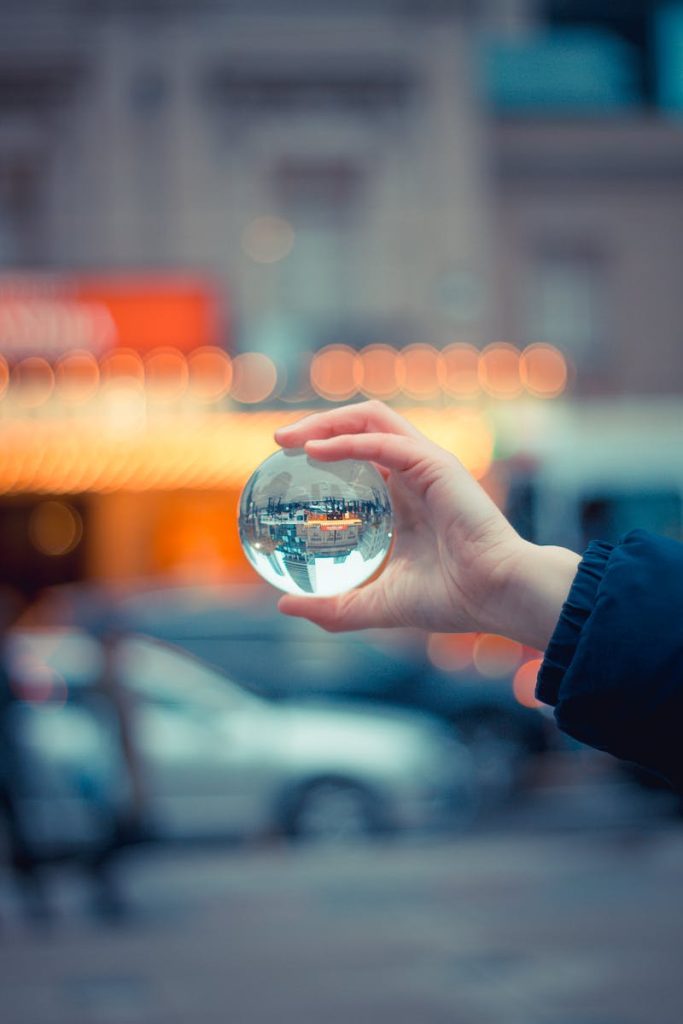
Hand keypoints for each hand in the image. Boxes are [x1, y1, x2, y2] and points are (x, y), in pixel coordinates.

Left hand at [274, 401, 579, 647]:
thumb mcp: (377, 603)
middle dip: (316, 425)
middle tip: (277, 442)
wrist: (496, 597)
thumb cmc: (451, 599)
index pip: (357, 458)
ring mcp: (425, 464)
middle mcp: (412, 474)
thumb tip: (284, 605)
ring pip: (371, 418)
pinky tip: (315, 451)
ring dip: (326, 421)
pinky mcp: (434, 464)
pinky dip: (347, 442)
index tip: (284, 467)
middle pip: (359, 427)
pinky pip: (383, 440)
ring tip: (288, 438)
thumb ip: (334, 606)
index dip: (321, 453)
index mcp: (403, 499)